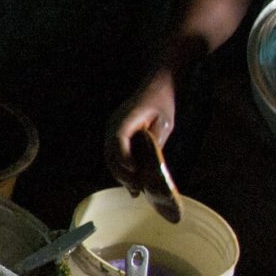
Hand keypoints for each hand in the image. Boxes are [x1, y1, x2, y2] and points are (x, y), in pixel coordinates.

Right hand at [107, 71, 176, 191]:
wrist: (156, 85)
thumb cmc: (162, 102)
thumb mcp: (165, 122)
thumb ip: (156, 142)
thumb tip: (151, 166)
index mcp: (126, 118)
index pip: (118, 139)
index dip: (124, 157)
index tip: (134, 171)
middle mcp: (113, 124)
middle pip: (111, 153)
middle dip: (122, 173)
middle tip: (136, 189)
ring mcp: (111, 129)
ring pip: (110, 157)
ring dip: (120, 174)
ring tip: (134, 190)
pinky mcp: (114, 134)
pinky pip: (114, 154)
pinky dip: (121, 168)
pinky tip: (131, 180)